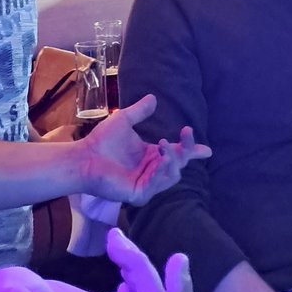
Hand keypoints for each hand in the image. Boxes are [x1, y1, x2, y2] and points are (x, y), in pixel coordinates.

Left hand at [78, 95, 211, 205]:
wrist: (85, 156)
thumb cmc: (101, 141)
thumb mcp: (124, 120)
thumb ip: (140, 111)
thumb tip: (153, 98)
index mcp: (151, 156)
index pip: (177, 154)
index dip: (191, 151)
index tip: (207, 150)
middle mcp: (152, 170)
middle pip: (179, 163)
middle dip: (187, 149)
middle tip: (186, 132)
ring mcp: (147, 183)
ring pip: (172, 175)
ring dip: (174, 159)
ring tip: (165, 144)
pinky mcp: (139, 194)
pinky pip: (158, 184)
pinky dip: (162, 170)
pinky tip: (160, 157)